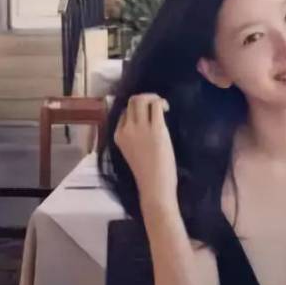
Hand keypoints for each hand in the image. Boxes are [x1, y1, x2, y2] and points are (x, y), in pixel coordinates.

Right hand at [114, 94, 177, 208]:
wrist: (154, 186)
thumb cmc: (147, 173)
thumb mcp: (132, 151)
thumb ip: (134, 136)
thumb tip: (146, 121)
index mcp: (118, 135)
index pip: (123, 112)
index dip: (136, 110)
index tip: (147, 114)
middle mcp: (126, 129)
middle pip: (131, 101)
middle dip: (145, 98)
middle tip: (156, 105)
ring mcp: (140, 128)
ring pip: (141, 99)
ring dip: (153, 97)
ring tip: (162, 106)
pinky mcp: (156, 129)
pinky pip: (156, 105)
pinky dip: (162, 102)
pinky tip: (167, 109)